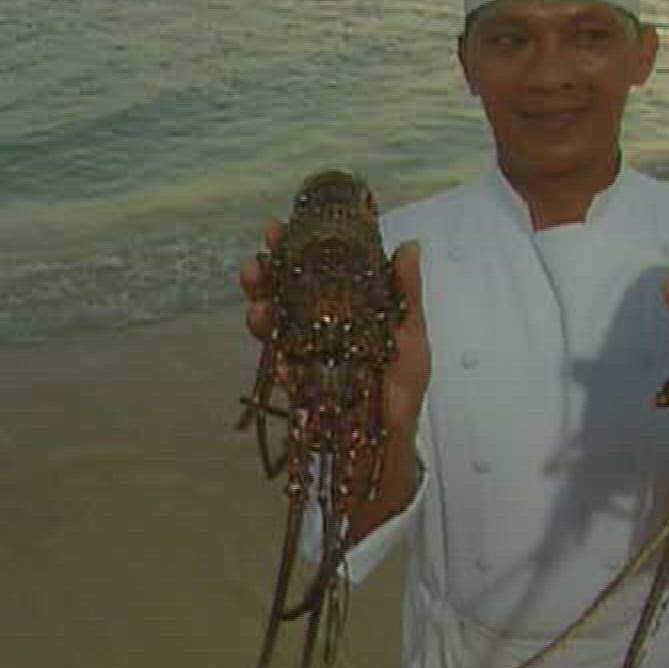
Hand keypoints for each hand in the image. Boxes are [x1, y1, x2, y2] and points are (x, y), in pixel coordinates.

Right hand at [237, 223, 429, 437]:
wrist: (389, 441)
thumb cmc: (403, 386)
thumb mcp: (411, 335)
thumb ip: (406, 293)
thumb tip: (408, 245)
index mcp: (349, 304)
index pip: (319, 267)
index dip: (298, 245)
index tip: (279, 227)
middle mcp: (322, 321)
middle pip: (287, 289)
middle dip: (267, 272)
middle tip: (257, 261)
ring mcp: (306, 348)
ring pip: (275, 318)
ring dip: (260, 305)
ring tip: (257, 300)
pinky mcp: (296, 378)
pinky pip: (277, 357)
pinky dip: (271, 344)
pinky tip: (268, 333)